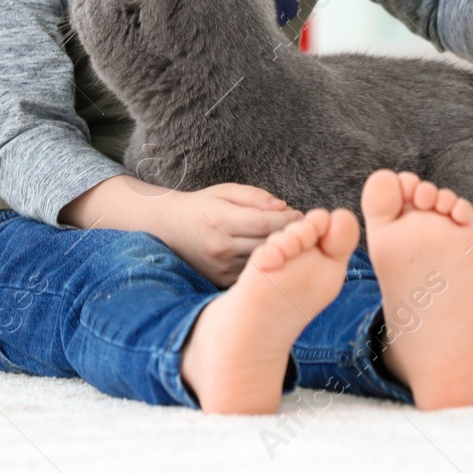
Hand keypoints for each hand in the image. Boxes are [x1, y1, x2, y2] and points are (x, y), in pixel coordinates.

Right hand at [161, 183, 303, 286]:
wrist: (170, 229)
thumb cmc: (203, 206)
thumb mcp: (226, 191)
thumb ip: (255, 197)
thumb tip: (283, 206)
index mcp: (222, 220)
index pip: (264, 222)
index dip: (288, 220)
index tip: (301, 216)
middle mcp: (221, 247)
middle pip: (267, 244)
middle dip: (289, 237)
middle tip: (302, 230)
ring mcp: (221, 267)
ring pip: (263, 262)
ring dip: (280, 253)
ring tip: (290, 243)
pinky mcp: (221, 280)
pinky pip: (252, 275)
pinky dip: (266, 266)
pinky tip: (273, 257)